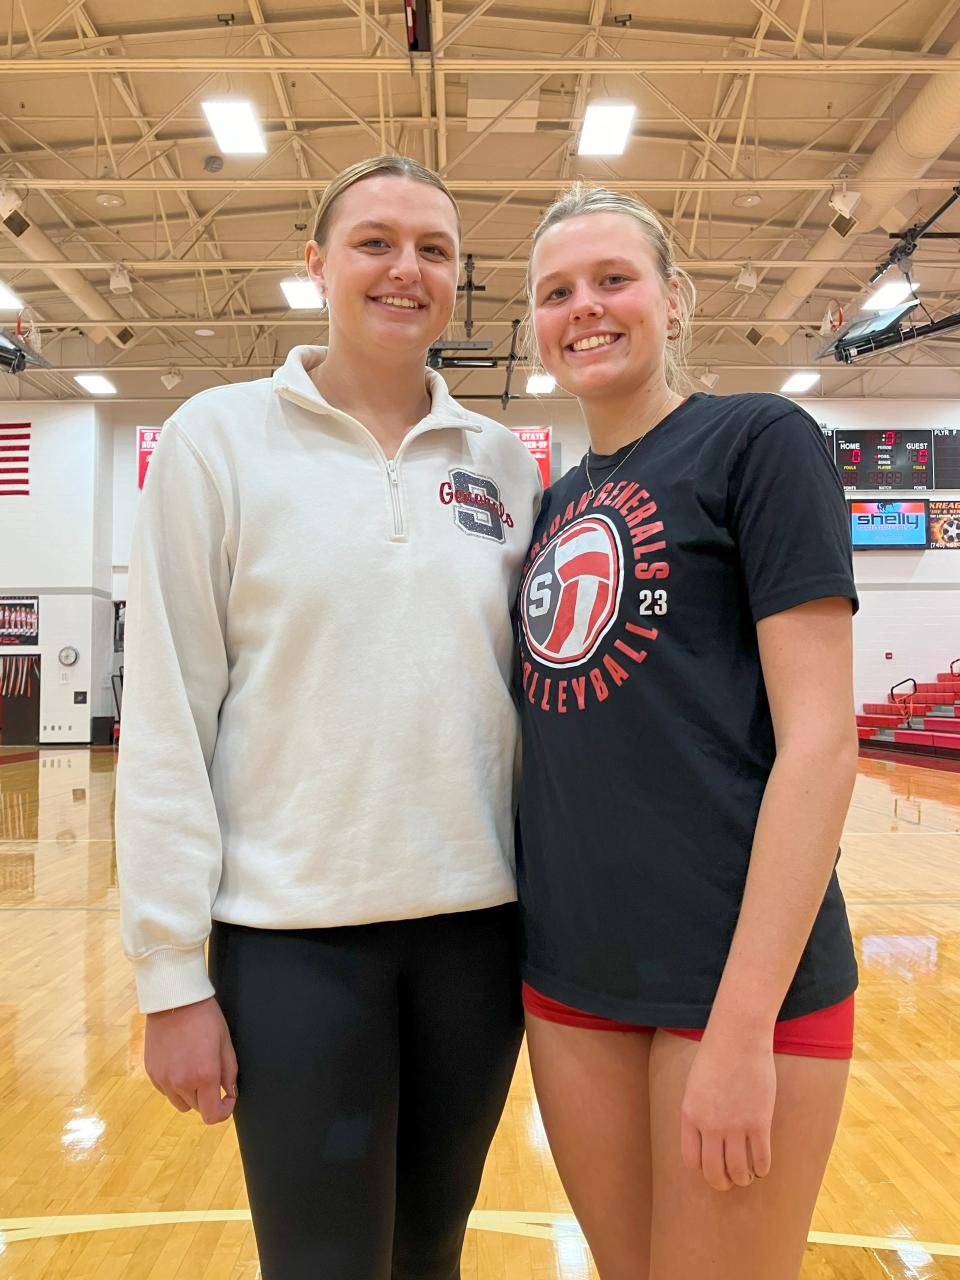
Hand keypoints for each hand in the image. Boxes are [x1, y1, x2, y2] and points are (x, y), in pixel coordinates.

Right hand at [144, 996, 237, 1124]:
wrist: (175, 1000)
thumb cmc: (204, 1018)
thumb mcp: (225, 1043)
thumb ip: (230, 1072)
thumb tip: (230, 1092)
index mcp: (204, 1076)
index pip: (212, 1115)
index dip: (224, 1111)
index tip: (228, 1098)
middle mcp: (181, 1082)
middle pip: (197, 1108)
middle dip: (208, 1097)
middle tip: (212, 1074)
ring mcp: (164, 1079)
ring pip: (180, 1102)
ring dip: (190, 1094)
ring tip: (194, 1069)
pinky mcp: (152, 1072)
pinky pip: (166, 1090)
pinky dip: (174, 1085)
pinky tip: (180, 1063)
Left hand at [679, 1032, 775, 1191]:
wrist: (738, 1037)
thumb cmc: (716, 1056)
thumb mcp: (694, 1085)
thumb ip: (698, 1112)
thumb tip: (706, 1138)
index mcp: (690, 1116)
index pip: (692, 1159)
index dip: (703, 1169)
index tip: (712, 1167)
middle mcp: (710, 1126)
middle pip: (714, 1172)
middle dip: (722, 1182)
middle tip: (730, 1181)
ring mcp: (735, 1126)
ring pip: (738, 1171)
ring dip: (743, 1179)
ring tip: (747, 1176)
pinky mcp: (759, 1123)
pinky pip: (761, 1159)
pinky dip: (762, 1169)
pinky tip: (762, 1168)